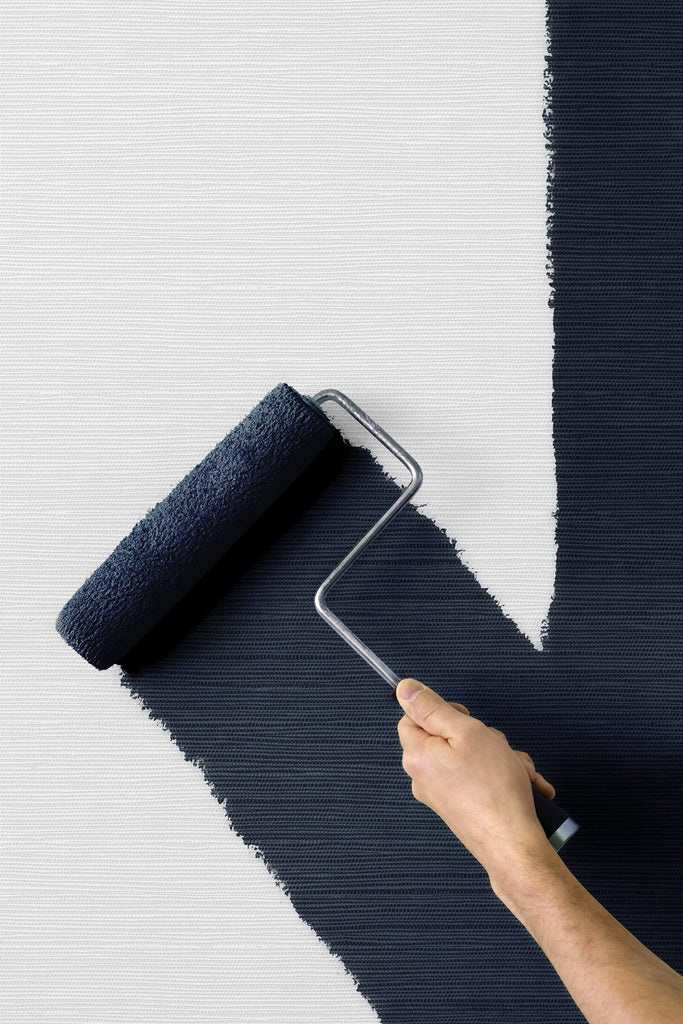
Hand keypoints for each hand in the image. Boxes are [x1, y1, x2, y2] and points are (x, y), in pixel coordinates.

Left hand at [396, 678, 554, 878]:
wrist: (514, 845)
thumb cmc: (494, 790)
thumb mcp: (466, 731)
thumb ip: (432, 707)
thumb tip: (405, 688)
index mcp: (417, 755)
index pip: (412, 717)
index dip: (441, 711)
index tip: (465, 719)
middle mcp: (423, 777)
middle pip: (446, 736)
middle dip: (480, 736)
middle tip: (497, 747)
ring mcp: (442, 795)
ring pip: (469, 757)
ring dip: (498, 757)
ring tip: (516, 771)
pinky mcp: (461, 807)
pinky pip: (478, 779)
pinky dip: (502, 777)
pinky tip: (523, 785)